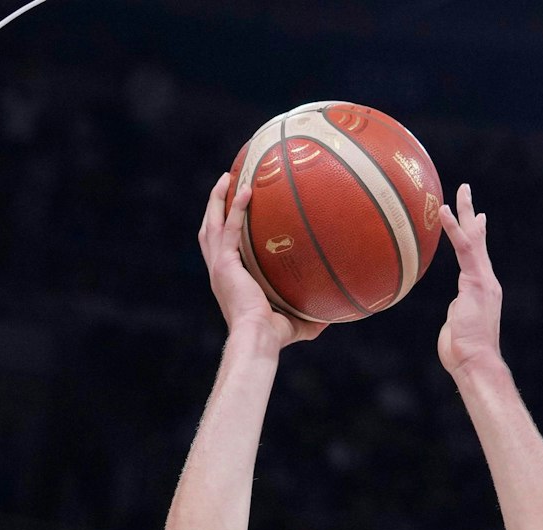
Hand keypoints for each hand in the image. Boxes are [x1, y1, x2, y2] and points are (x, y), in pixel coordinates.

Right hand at [198, 173, 322, 349]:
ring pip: (212, 224)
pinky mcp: (225, 264)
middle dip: (215, 206)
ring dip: (218, 199)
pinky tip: (248, 189)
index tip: (232, 212)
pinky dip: (236, 208)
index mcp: (229, 281)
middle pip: (209, 231)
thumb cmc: (274, 337)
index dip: (224, 229)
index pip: (222, 249)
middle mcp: (219, 271)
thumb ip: (311, 317)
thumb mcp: (296, 324)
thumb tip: (333, 314)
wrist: (258, 339)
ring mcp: (220, 266)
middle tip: (225, 183)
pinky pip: (230, 228)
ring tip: (228, 177)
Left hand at [436, 183, 503, 376]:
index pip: (477, 256)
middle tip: (466, 190)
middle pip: (478, 240)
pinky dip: (453, 229)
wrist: (475, 361)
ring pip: (473, 239)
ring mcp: (483, 280)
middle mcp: (486, 280)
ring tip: (461, 190)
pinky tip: (443, 211)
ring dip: (465, 213)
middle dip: (472, 215)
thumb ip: (458, 312)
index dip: (476, 235)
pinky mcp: (476, 281)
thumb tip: (457, 309)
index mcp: (481, 289)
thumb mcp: (457, 325)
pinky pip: (463, 249)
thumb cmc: (462, 351)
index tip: (477, 217)